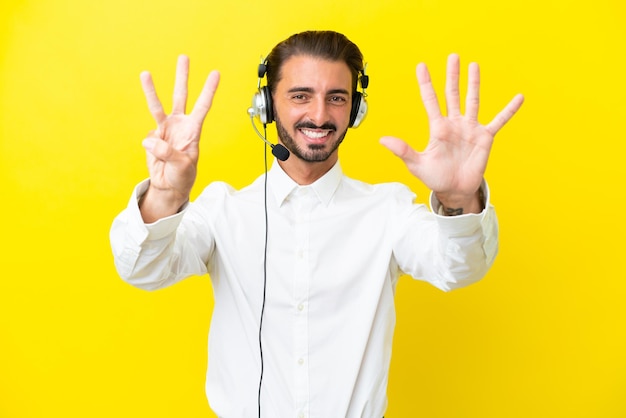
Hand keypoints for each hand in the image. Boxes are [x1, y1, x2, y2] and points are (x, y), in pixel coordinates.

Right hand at [139, 55, 219, 220]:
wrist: (169, 186)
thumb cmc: (182, 176)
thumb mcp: (181, 166)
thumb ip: (167, 152)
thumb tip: (150, 139)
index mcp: (193, 130)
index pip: (202, 106)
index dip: (209, 90)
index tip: (215, 73)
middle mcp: (180, 125)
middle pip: (181, 96)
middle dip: (182, 77)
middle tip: (183, 57)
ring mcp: (165, 129)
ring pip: (158, 105)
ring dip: (151, 90)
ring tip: (145, 73)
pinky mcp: (153, 137)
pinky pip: (149, 138)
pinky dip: (150, 146)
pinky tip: (156, 156)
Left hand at [380, 54, 522, 212]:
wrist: (454, 190)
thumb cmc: (435, 178)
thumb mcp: (417, 164)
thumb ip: (402, 150)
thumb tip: (382, 140)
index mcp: (438, 127)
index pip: (430, 100)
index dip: (426, 83)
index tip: (422, 66)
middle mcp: (454, 123)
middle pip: (452, 94)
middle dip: (452, 75)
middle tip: (453, 56)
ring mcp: (470, 128)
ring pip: (472, 101)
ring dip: (474, 83)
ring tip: (474, 65)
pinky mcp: (485, 137)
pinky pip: (499, 120)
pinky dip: (509, 110)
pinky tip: (519, 98)